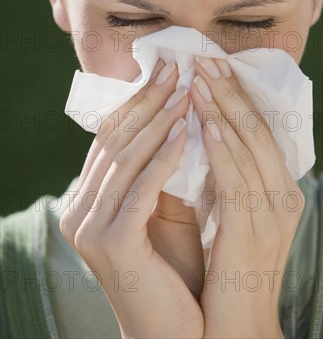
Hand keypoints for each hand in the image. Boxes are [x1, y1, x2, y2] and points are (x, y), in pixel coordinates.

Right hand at [60, 59, 203, 337]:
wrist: (172, 332)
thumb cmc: (172, 268)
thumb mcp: (161, 210)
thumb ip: (159, 170)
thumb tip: (180, 116)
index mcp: (87, 198)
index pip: (111, 137)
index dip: (139, 101)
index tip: (167, 71)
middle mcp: (79, 209)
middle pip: (116, 140)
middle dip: (149, 100)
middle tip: (177, 68)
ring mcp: (90, 227)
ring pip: (127, 158)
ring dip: (160, 120)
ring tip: (187, 91)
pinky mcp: (112, 243)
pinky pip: (142, 189)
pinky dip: (165, 157)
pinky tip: (186, 131)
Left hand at [190, 56, 304, 338]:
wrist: (235, 326)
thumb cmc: (227, 267)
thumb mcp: (230, 213)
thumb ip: (223, 176)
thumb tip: (198, 133)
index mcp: (281, 189)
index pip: (261, 131)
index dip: (237, 95)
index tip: (213, 66)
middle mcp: (284, 196)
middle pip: (258, 130)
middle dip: (229, 91)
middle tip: (205, 59)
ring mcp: (272, 214)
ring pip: (248, 148)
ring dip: (221, 111)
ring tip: (197, 80)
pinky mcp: (252, 232)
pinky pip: (237, 181)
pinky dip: (221, 149)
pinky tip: (204, 126)